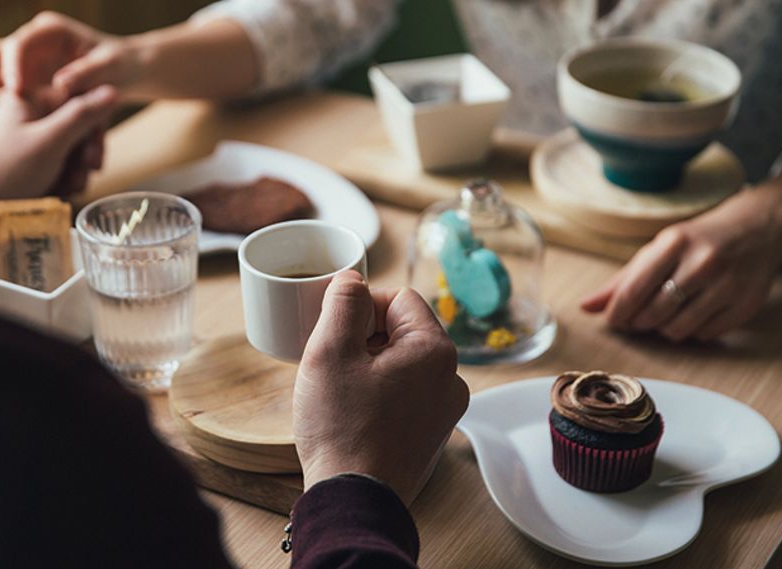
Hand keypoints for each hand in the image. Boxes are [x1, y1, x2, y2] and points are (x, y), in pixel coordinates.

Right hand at [0, 11, 137, 121]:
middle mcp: (31, 43)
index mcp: (50, 31)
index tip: (15, 89)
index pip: (20, 42)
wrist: (125, 74)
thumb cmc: (121, 65)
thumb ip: (88, 72)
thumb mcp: (111, 67)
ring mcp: (23, 62)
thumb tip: (62, 83)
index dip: (13, 64)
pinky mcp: (21, 82)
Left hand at [0, 85, 116, 207]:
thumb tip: (110, 90)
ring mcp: (22, 138)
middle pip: (73, 128)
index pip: (77, 101)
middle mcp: (25, 114)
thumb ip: (82, 114)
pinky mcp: (21, 159)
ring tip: (67, 188)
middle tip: (83, 175)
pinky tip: (58, 192)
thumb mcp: (50, 140)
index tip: (91, 154)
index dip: (91, 129)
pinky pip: (51, 163)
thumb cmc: (6, 171)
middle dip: (82, 156)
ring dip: (73, 171)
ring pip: (65, 149)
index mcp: (27, 98)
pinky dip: (59, 178)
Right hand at [294, 271, 469, 505]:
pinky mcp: (430, 433)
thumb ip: (343, 302)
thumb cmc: (342, 428)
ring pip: (401, 363)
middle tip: (333, 363)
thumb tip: (352, 279)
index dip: (361, 307)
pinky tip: (352, 413)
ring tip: (340, 391)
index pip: (398, 298)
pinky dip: (379, 394)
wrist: (353, 500)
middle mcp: (451, 378)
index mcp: (435, 350)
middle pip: (402, 330)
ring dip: (369, 366)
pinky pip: (405, 394)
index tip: (335, 331)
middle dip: (364, 338)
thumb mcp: (330, 351)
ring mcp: (444, 409)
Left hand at [580, 189, 781, 341]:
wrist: (758, 228)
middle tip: (639, 317)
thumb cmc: (698, 240)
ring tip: (666, 314)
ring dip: (664, 329)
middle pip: (654, 313)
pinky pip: (705, 335)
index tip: (613, 320)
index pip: (634, 289)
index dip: (617, 312)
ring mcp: (729, 285)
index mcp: (675, 242)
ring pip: (678, 329)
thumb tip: (586, 307)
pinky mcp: (747, 305)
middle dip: (639, 322)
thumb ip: (622, 280)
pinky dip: (692, 331)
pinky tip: (693, 314)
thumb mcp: (660, 248)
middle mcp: (704, 262)